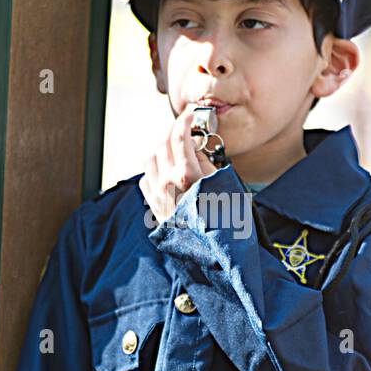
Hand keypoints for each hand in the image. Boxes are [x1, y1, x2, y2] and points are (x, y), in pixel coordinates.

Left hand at [139, 102, 216, 222]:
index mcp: (187, 175)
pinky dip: (153, 170)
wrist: (213, 255)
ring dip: (161, 148)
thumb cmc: (225, 222)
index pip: (179, 136)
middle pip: (162, 144)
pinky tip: (165, 171)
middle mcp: (168, 183)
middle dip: (172, 131)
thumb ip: (206, 163)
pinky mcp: (154, 207)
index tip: (190, 115)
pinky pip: (145, 180)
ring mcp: (158, 196)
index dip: (184, 120)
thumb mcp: (225, 186)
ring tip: (174, 148)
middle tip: (183, 128)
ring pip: (150, 159)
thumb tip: (195, 148)